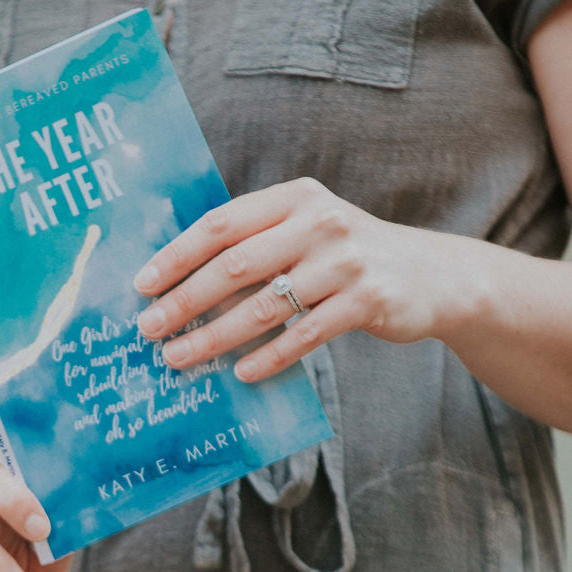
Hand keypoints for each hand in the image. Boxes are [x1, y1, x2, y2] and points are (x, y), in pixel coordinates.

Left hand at [132, 177, 472, 379]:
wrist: (430, 275)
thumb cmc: (345, 256)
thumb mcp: (306, 230)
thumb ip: (256, 243)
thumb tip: (178, 280)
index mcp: (294, 198)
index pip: (222, 223)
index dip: (177, 255)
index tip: (141, 285)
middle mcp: (320, 222)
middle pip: (235, 265)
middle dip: (185, 301)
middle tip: (149, 329)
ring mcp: (346, 262)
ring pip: (265, 306)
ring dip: (216, 337)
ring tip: (181, 358)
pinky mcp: (367, 301)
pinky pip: (305, 335)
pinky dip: (269, 357)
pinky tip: (240, 373)